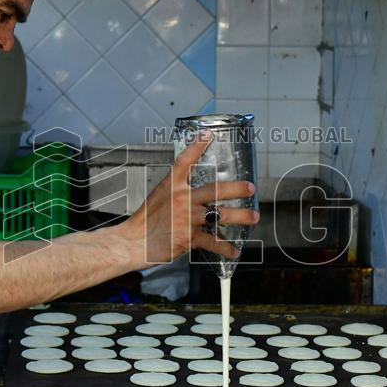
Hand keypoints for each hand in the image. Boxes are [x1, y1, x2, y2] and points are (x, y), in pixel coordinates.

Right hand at [122, 131, 258, 267]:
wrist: (133, 242)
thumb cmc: (145, 221)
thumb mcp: (158, 197)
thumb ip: (176, 191)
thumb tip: (195, 192)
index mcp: (171, 186)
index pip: (184, 161)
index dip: (196, 146)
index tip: (208, 135)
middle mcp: (181, 199)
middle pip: (215, 190)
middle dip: (236, 189)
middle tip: (251, 188)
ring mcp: (187, 218)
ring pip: (220, 215)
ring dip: (240, 216)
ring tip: (253, 217)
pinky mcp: (189, 237)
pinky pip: (213, 241)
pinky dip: (225, 248)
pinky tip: (234, 250)